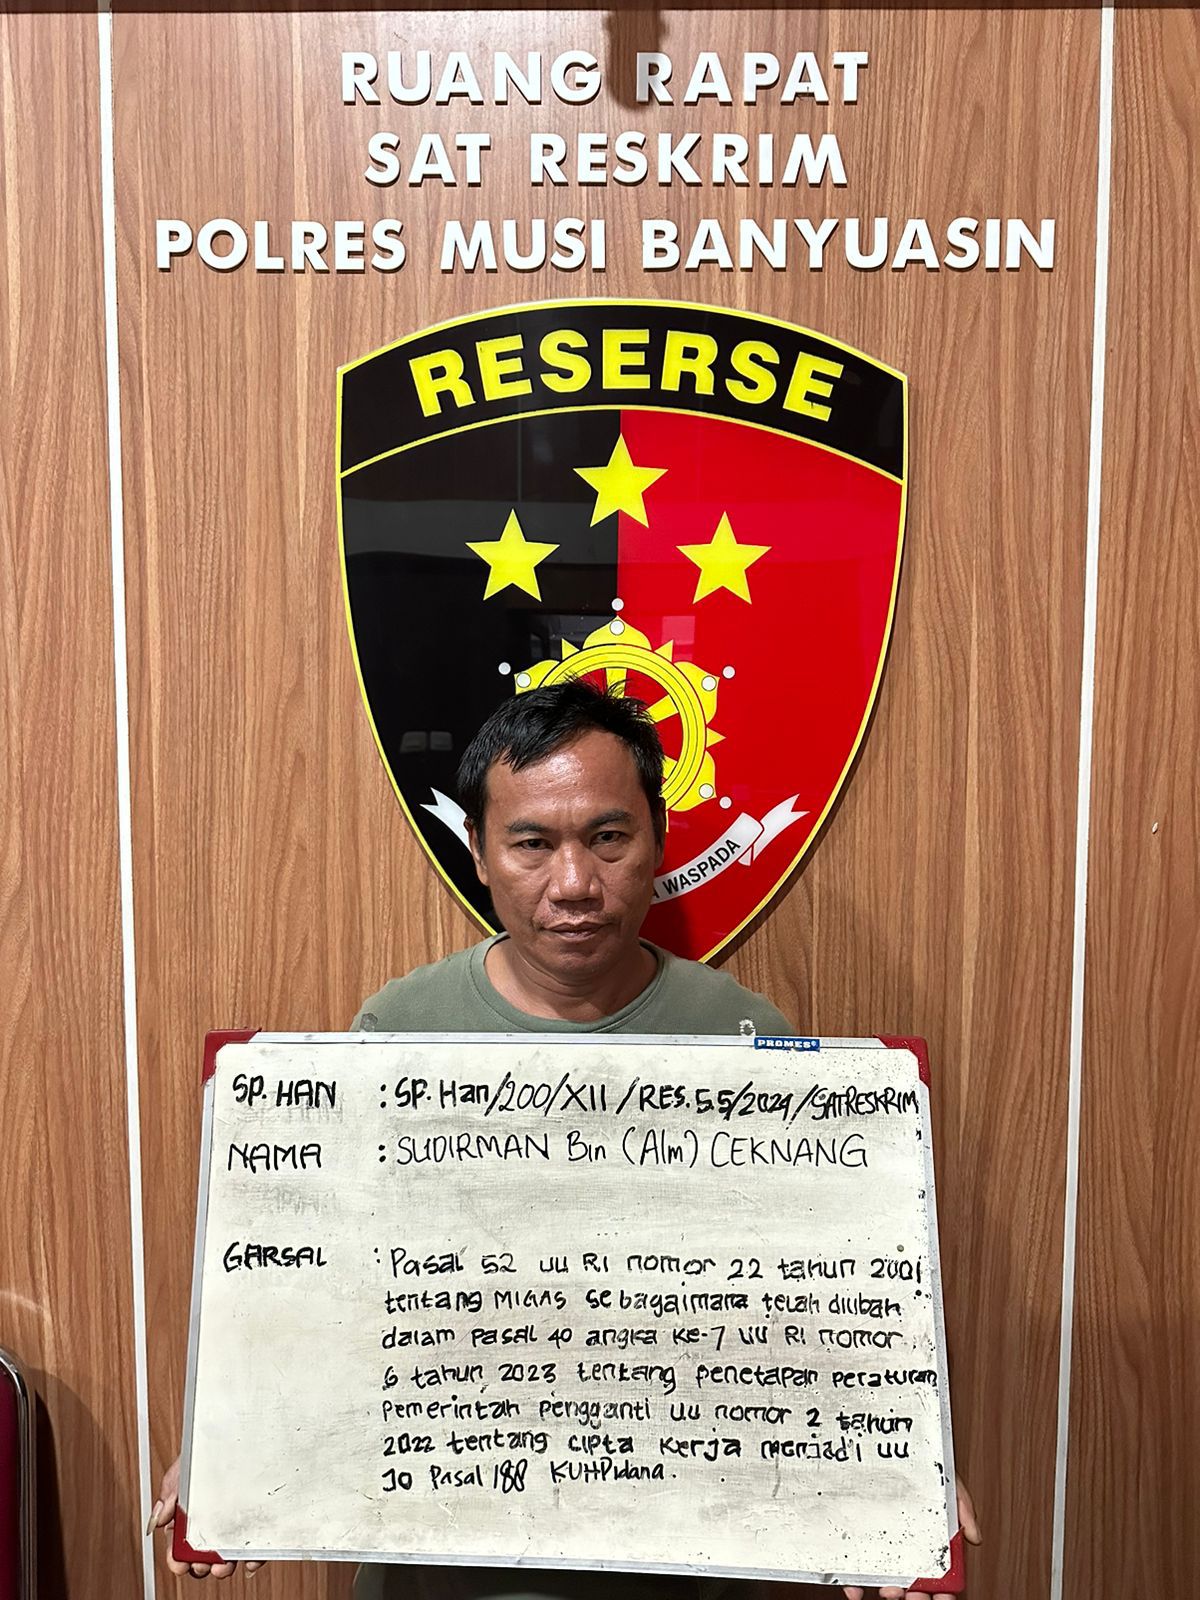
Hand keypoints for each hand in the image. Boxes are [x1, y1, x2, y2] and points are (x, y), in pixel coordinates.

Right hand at [150, 1455, 265, 1578]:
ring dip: (223, 1568)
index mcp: (188, 1520)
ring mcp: (233, 1526)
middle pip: (202, 1557)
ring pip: (227, 1556)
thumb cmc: (203, 1455)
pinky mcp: (255, 1524)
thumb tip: (157, 1519)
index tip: (179, 1566)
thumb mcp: (181, 1473)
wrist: (232, 1435)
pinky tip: (250, 1559)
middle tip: (202, 1565)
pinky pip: (255, 1546)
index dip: (177, 1561)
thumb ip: (168, 1495)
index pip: (179, 1548)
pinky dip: (253, 1558)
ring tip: (223, 1565)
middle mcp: (210, 1526)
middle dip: (200, 1567)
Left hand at [842, 1475, 980, 1599]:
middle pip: (914, 1581)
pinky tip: (855, 1588)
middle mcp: (904, 1544)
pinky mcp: (854, 1539)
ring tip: (889, 1592)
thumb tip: (975, 1536)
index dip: (944, 1591)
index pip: (940, 1572)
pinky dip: (854, 1582)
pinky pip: (854, 1566)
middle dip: (916, 1596)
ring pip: (885, 1578)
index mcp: (929, 1538)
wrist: (881, 1440)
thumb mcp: (946, 1481)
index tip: (944, 1598)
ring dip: (887, 1592)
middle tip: (915, 1598)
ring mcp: (879, 1543)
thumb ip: (962, 1507)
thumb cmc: (918, 1463)